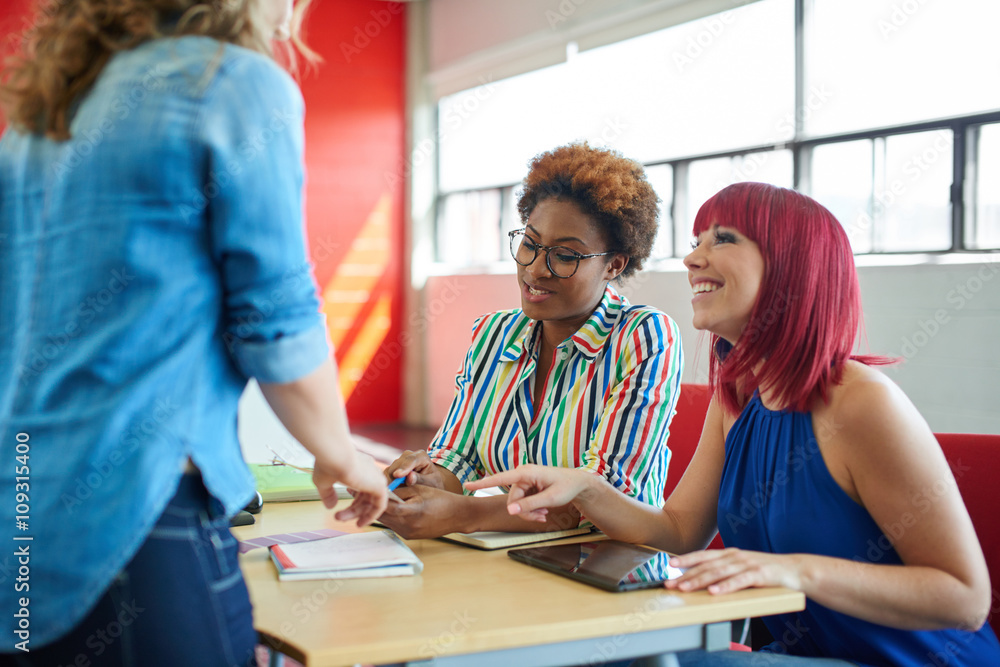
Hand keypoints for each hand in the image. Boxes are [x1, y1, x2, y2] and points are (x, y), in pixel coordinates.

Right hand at [312, 454, 387, 526]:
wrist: (335, 455)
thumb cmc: (328, 463)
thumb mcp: (324, 481)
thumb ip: (329, 494)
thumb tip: (330, 507)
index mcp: (360, 466)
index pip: (360, 487)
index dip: (352, 502)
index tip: (339, 512)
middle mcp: (370, 471)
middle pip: (365, 497)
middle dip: (351, 510)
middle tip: (337, 518)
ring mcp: (376, 478)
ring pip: (370, 502)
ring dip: (356, 514)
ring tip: (339, 519)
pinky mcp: (379, 486)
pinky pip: (380, 505)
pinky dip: (371, 515)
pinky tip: (361, 523)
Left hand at [377, 485, 464, 539]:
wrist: (457, 516)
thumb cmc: (440, 498)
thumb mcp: (419, 489)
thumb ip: (399, 491)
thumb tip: (382, 491)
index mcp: (411, 512)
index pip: (386, 506)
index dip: (376, 498)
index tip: (372, 491)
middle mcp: (408, 526)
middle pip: (383, 516)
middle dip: (376, 505)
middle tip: (372, 495)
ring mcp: (408, 533)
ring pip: (386, 522)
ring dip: (383, 512)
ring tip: (382, 500)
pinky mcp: (409, 537)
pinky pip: (394, 526)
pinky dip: (391, 517)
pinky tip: (393, 508)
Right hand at [384, 450, 447, 489]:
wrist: (431, 482)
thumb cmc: (433, 483)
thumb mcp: (431, 483)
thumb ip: (421, 479)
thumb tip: (409, 477)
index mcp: (421, 456)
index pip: (411, 460)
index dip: (403, 467)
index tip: (397, 475)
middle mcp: (408, 455)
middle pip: (397, 464)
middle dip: (394, 477)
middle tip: (392, 491)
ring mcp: (400, 460)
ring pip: (390, 469)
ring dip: (390, 481)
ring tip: (392, 493)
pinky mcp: (393, 467)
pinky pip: (386, 474)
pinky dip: (387, 482)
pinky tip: (390, 492)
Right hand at [464, 464, 592, 521]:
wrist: (578, 483)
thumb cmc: (567, 486)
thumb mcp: (550, 499)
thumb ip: (530, 505)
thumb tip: (510, 511)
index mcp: (526, 473)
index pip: (500, 478)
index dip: (483, 483)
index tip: (467, 485)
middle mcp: (523, 475)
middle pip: (512, 499)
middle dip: (524, 511)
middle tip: (541, 517)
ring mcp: (525, 481)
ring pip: (517, 503)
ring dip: (529, 512)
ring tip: (544, 514)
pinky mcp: (528, 487)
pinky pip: (523, 502)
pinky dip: (531, 509)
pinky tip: (543, 511)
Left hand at [664, 548, 803, 594]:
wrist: (794, 570)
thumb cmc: (765, 571)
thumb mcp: (742, 568)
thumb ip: (725, 572)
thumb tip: (703, 581)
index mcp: (730, 554)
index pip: (703, 556)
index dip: (686, 559)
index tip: (670, 564)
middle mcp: (736, 557)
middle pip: (707, 566)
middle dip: (687, 575)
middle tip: (671, 584)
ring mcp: (747, 564)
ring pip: (719, 573)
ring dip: (700, 581)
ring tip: (686, 588)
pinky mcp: (759, 574)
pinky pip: (739, 581)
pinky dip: (725, 587)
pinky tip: (714, 592)